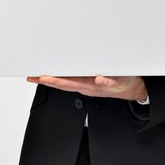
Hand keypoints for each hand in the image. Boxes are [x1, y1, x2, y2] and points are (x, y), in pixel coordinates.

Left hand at [26, 75, 147, 100]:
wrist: (132, 89)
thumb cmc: (125, 83)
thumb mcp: (121, 80)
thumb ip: (110, 81)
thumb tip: (100, 79)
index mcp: (92, 86)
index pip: (69, 83)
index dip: (55, 80)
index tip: (44, 77)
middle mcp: (86, 87)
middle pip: (62, 84)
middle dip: (46, 80)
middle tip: (32, 76)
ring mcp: (86, 86)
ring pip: (65, 83)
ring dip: (51, 80)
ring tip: (37, 75)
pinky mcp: (88, 83)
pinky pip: (71, 81)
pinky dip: (60, 79)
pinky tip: (53, 76)